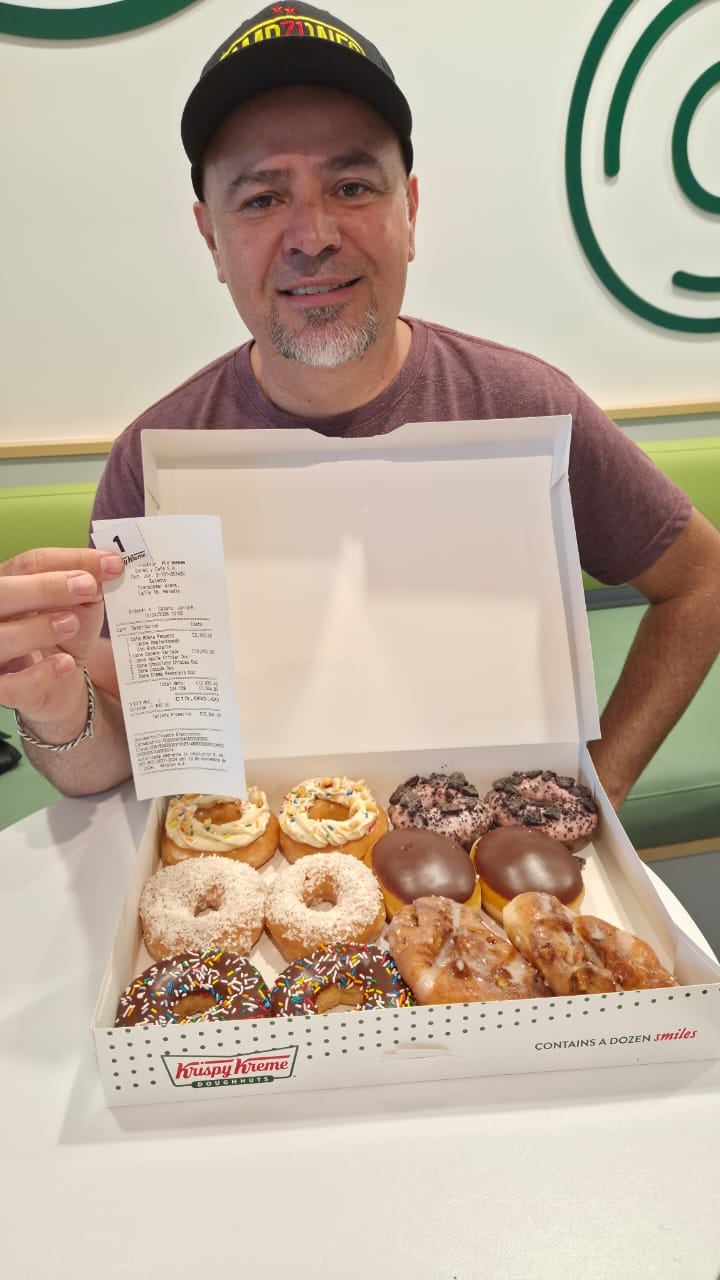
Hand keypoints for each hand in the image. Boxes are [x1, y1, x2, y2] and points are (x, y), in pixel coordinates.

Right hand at [0, 547, 123, 729]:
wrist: (61, 685)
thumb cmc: (64, 637)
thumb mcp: (81, 606)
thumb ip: (89, 586)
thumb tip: (107, 567)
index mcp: (9, 586)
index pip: (29, 564)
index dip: (69, 560)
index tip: (109, 563)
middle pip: (2, 593)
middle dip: (44, 587)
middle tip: (87, 586)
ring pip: (1, 637)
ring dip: (38, 627)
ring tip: (71, 624)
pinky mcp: (4, 688)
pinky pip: (12, 684)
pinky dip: (40, 673)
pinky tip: (66, 663)